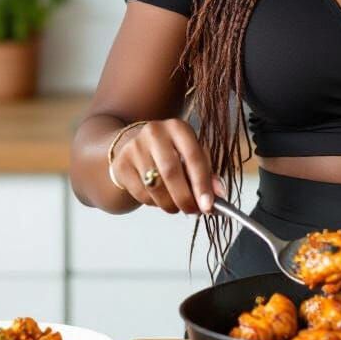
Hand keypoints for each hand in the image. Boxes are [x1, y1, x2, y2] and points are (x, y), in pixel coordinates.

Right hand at [110, 118, 225, 214]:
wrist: (133, 147)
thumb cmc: (171, 152)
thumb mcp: (191, 154)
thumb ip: (206, 173)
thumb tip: (219, 194)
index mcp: (178, 127)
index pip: (194, 157)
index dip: (202, 184)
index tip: (209, 205)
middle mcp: (155, 133)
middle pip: (171, 172)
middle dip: (185, 198)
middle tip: (193, 211)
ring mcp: (134, 147)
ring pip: (155, 187)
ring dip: (170, 204)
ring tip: (178, 206)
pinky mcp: (121, 164)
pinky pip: (141, 194)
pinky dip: (154, 203)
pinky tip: (159, 198)